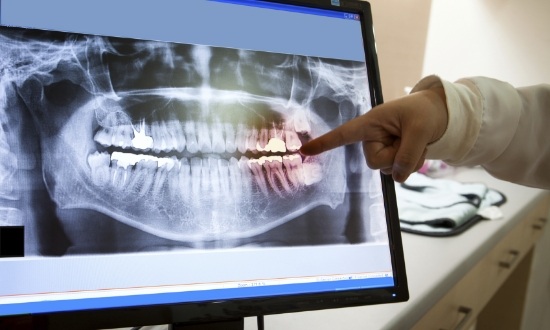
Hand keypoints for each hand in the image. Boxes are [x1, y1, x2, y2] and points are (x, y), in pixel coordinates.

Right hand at [300, 87, 447, 181]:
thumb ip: (408, 154)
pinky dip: (413, 164)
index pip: (343, 134)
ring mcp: (381, 149)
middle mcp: (372, 138)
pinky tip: (418, 149)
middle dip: (397, 156)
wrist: (439, 114)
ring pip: (389, 170)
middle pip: (376, 163)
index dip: (324, 143)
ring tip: (417, 141)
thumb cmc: (425, 112)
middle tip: (413, 138)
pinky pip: (399, 173)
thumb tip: (397, 177)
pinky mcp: (391, 158)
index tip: (304, 150)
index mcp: (370, 123)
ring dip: (408, 160)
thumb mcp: (421, 129)